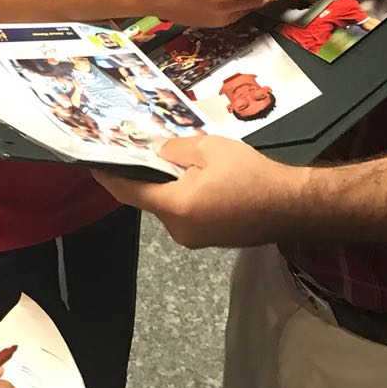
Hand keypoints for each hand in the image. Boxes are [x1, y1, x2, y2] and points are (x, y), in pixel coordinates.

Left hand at [94, 135, 299, 247]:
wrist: (293, 206)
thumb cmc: (251, 175)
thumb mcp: (209, 148)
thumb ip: (175, 149)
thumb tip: (159, 152)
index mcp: (175, 207)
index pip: (129, 193)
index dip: (109, 177)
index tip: (93, 163)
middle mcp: (179, 230)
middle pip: (152, 200)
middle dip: (149, 176)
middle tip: (146, 149)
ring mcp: (195, 239)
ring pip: (172, 206)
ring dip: (171, 186)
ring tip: (181, 160)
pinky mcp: (211, 239)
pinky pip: (188, 214)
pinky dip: (186, 197)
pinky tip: (201, 179)